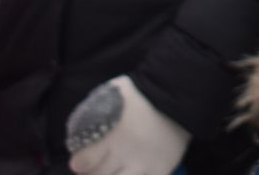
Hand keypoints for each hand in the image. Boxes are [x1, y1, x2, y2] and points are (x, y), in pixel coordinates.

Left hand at [66, 75, 189, 174]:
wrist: (179, 94)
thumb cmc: (141, 92)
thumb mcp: (111, 94)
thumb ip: (94, 111)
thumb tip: (79, 127)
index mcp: (110, 134)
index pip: (82, 163)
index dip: (79, 162)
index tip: (80, 159)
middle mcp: (125, 154)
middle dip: (93, 173)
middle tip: (96, 167)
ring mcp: (144, 165)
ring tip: (115, 170)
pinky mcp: (161, 170)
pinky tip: (134, 170)